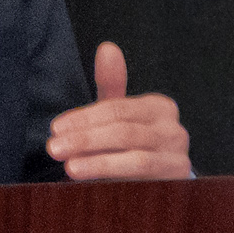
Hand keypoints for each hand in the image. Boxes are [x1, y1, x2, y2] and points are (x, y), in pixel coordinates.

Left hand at [47, 42, 191, 180]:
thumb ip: (111, 82)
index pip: (117, 109)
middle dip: (85, 140)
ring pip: (136, 160)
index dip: (83, 119)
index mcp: (160, 107)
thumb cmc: (129, 136)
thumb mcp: (119, 110)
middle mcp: (175, 131)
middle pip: (124, 133)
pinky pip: (145, 181)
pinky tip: (92, 184)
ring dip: (99, 164)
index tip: (54, 128)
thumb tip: (108, 48)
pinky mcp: (177, 184)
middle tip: (54, 148)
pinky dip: (117, 180)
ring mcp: (179, 159)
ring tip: (70, 168)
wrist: (157, 177)